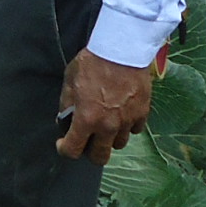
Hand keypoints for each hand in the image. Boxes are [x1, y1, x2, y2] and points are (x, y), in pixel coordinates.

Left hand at [57, 50, 151, 164]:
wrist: (122, 49)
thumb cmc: (92, 62)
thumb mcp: (70, 81)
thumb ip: (67, 104)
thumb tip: (65, 119)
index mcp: (86, 119)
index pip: (73, 150)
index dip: (65, 149)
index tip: (63, 143)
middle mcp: (107, 126)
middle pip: (100, 157)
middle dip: (90, 152)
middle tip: (87, 140)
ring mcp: (127, 121)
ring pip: (118, 144)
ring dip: (110, 138)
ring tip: (106, 125)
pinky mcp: (142, 113)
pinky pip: (134, 130)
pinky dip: (127, 126)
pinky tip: (122, 115)